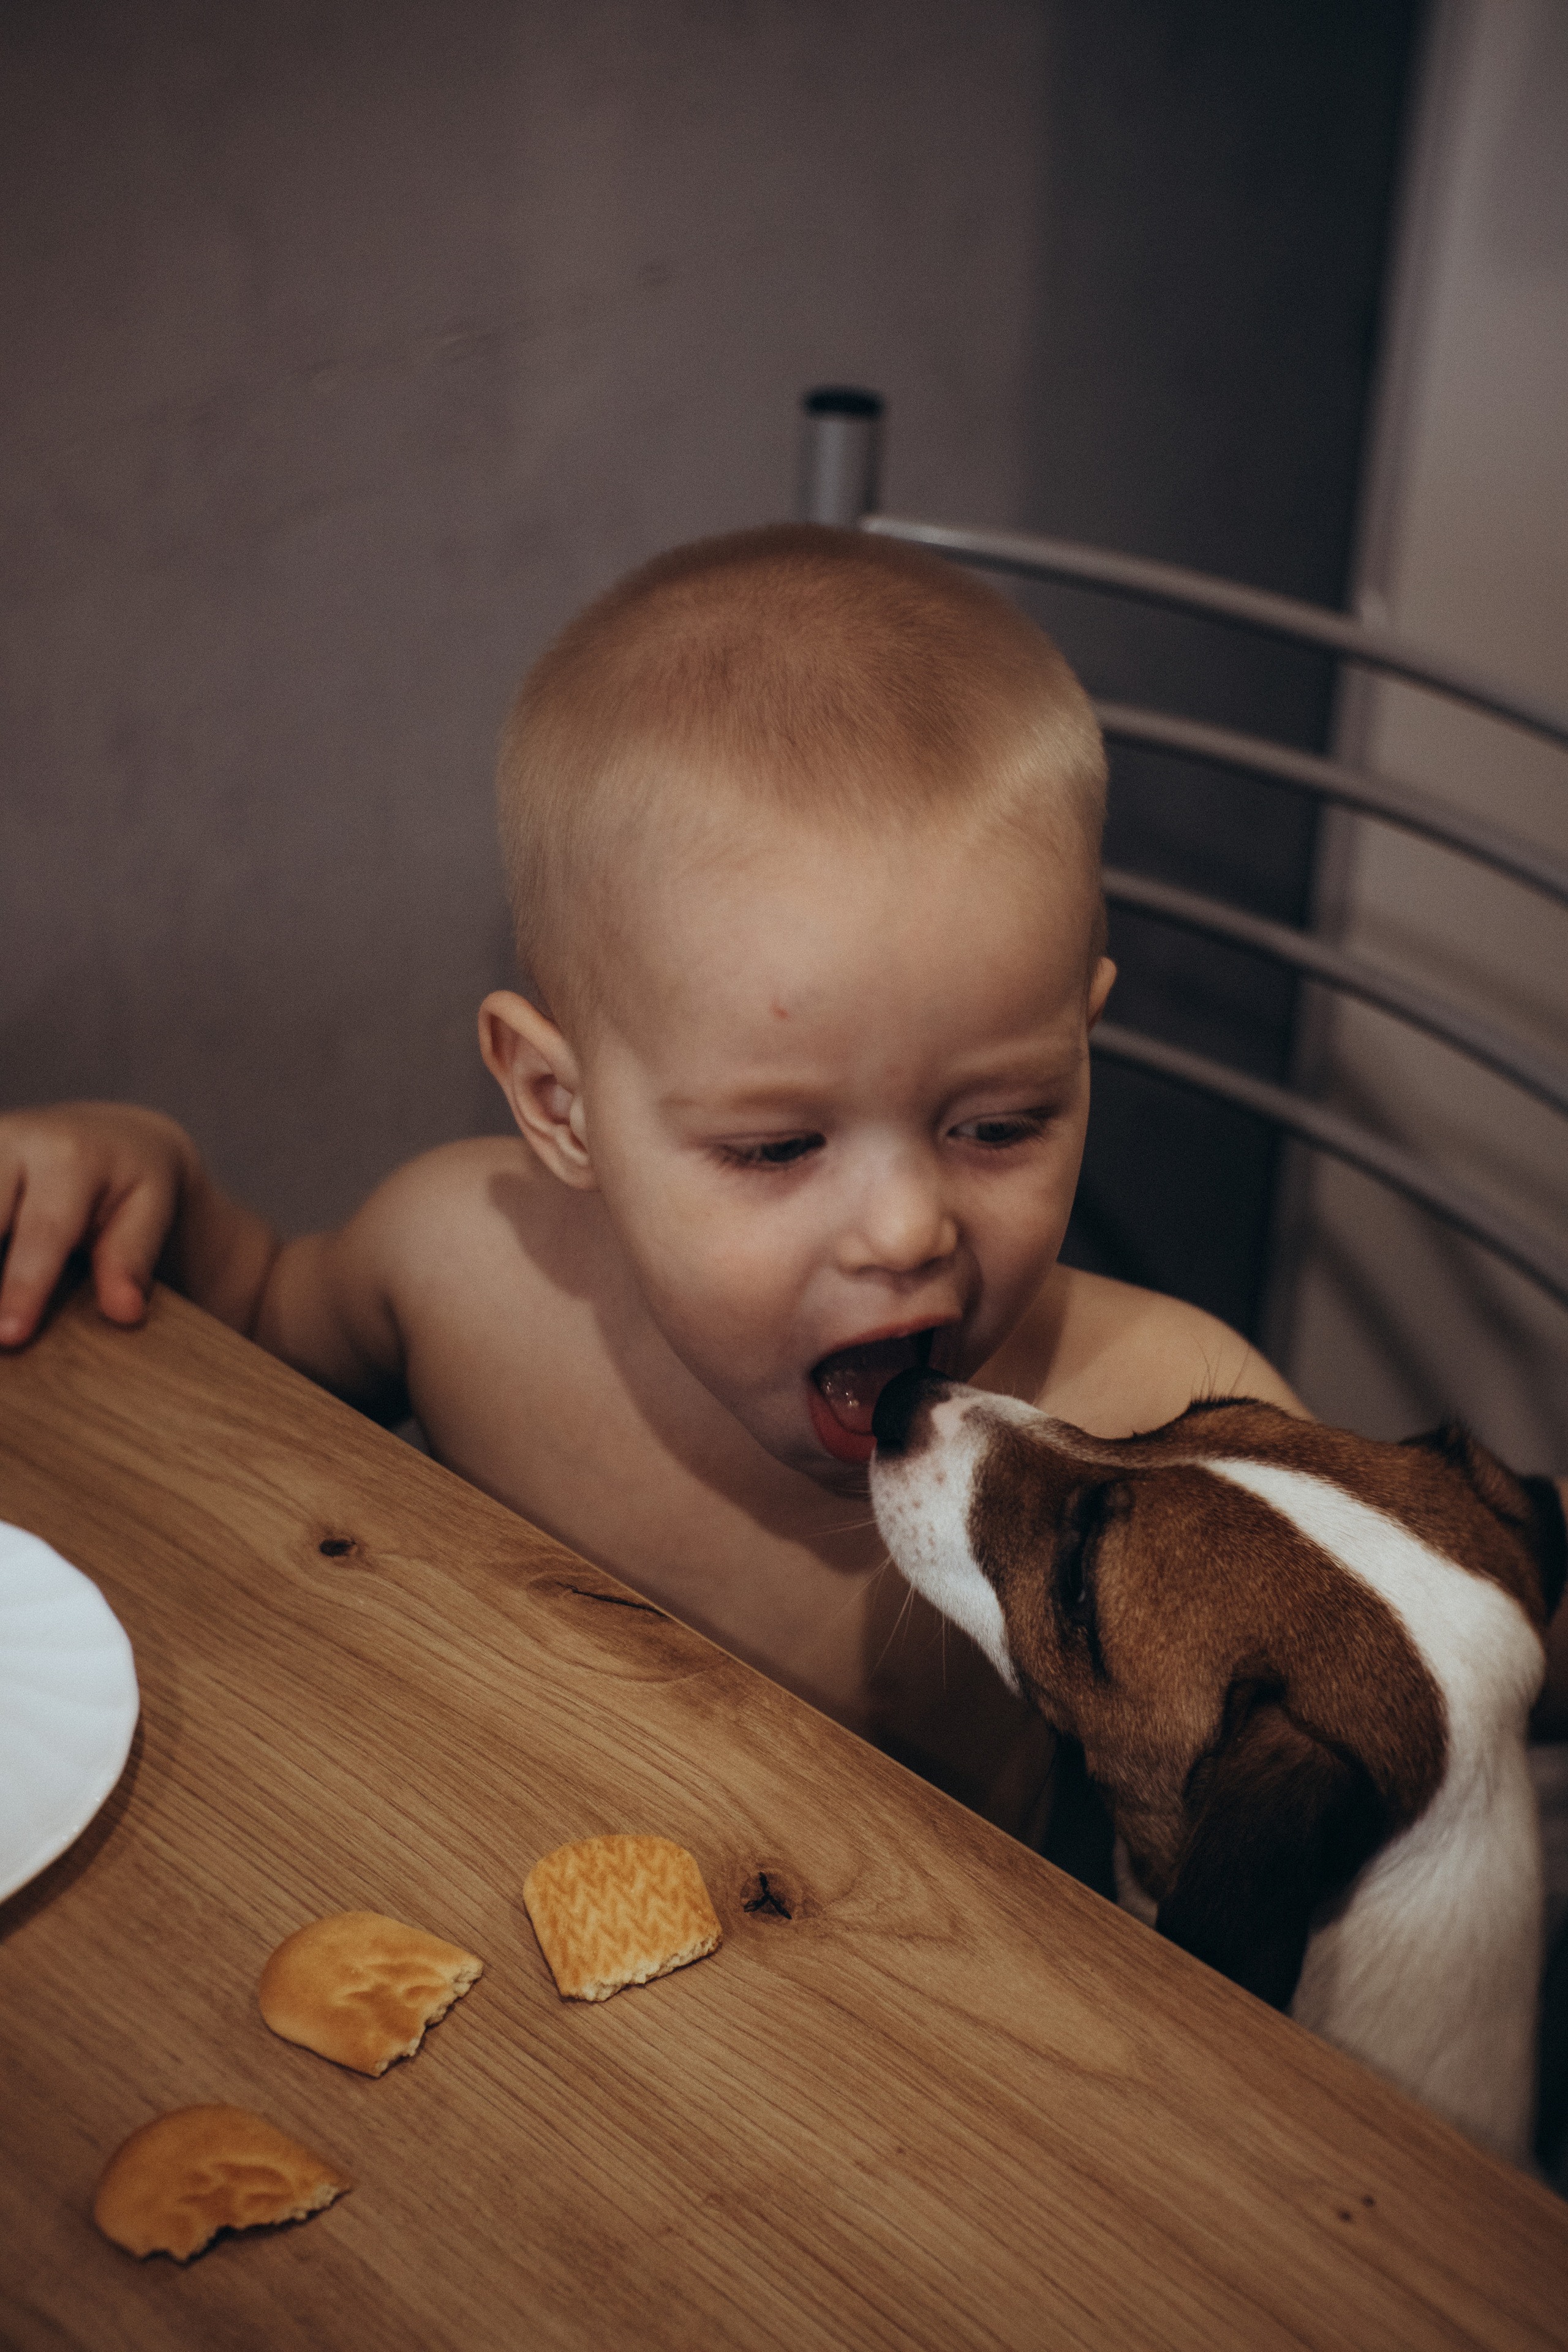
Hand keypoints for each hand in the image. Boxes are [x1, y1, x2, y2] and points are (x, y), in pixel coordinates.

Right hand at [0, 1103, 192, 1346]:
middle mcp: (10, 1141)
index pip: (43, 1231)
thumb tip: (124, 1313)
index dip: (23, 1286)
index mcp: (68, 1156)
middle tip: (0, 1338)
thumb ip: (132, 1257)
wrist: (108, 1133)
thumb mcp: (151, 1208)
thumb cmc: (131, 1182)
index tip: (10, 1337)